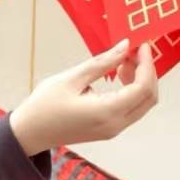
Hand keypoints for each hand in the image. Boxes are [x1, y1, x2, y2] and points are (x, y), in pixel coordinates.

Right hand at [7, 40, 157, 155]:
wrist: (29, 133)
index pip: (142, 88)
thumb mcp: (71, 78)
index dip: (147, 65)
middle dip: (147, 72)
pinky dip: (132, 91)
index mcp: (106, 112)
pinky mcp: (110, 129)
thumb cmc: (44, 106)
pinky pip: (132, 109)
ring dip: (140, 81)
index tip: (142, 46)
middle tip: (133, 52)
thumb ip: (102, 62)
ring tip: (121, 62)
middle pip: (149, 98)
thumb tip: (125, 46)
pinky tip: (118, 76)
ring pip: (143, 104)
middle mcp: (115, 125)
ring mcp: (114, 130)